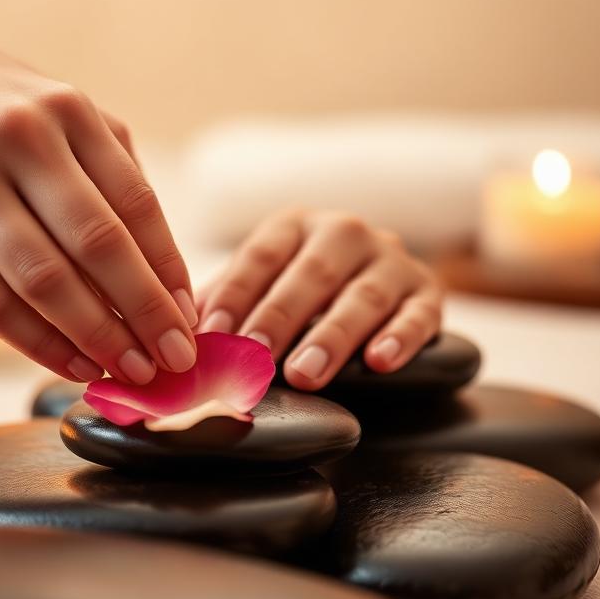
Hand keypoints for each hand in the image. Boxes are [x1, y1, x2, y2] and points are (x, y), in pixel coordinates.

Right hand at [0, 22, 196, 383]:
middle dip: (144, 313)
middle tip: (173, 362)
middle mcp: (21, 138)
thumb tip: (161, 273)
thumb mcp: (59, 109)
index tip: (190, 320)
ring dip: (94, 336)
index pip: (136, 204)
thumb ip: (110, 172)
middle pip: (98, 244)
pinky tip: (69, 363)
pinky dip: (34, 339)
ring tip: (128, 372)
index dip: (168, 270)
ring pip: (42, 278)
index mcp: (68, 111)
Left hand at [196, 208, 441, 389]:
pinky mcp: (427, 292)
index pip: (261, 255)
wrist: (376, 276)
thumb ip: (222, 306)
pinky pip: (418, 313)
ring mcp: (390, 259)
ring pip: (363, 295)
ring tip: (306, 373)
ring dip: (332, 336)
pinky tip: (381, 361)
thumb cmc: (298, 289)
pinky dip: (401, 337)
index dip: (235, 293)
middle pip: (311, 274)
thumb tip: (172, 340)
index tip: (211, 332)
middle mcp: (344, 232)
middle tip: (256, 356)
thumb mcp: (260, 286)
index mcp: (294, 225)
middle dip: (280, 317)